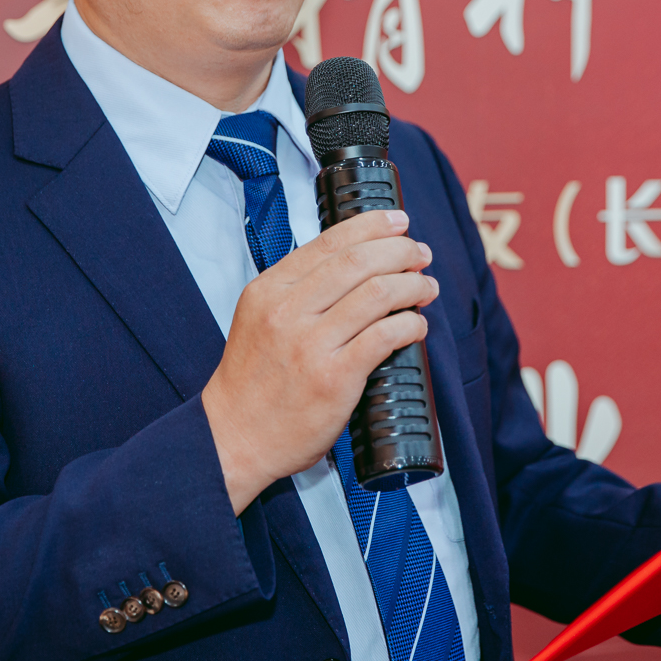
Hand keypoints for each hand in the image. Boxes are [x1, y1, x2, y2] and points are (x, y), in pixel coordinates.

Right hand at [202, 209, 436, 513]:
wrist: (233, 437)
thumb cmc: (253, 382)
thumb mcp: (259, 319)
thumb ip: (296, 291)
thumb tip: (353, 264)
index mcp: (269, 290)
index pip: (329, 242)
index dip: (372, 227)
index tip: (398, 223)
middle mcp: (287, 311)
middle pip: (358, 262)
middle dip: (400, 251)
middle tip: (420, 254)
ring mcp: (310, 345)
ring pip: (377, 294)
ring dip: (412, 286)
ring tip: (426, 287)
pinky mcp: (333, 378)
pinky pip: (384, 337)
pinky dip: (410, 324)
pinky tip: (416, 325)